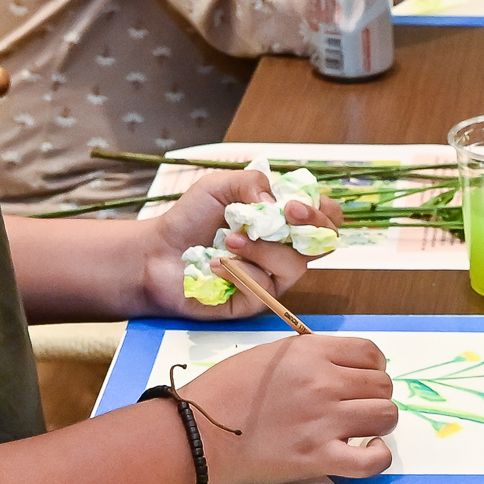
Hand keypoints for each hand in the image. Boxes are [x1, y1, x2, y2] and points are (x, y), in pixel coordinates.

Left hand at [134, 165, 315, 318]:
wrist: (158, 252)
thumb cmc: (190, 219)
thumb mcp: (219, 186)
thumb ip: (251, 182)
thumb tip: (278, 202)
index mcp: (283, 221)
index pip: (325, 217)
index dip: (321, 211)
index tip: (294, 205)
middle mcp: (285, 250)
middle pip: (324, 244)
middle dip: (310, 228)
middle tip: (284, 214)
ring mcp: (273, 278)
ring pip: (294, 266)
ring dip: (263, 249)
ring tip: (228, 241)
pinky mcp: (256, 301)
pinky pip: (265, 288)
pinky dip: (240, 272)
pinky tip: (217, 264)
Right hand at [177, 332, 399, 483]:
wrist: (197, 434)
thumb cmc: (225, 391)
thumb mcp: (270, 355)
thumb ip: (311, 355)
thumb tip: (345, 368)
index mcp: (311, 352)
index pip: (371, 353)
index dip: (372, 367)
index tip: (361, 379)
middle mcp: (324, 382)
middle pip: (383, 385)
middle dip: (374, 394)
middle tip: (354, 406)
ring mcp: (324, 421)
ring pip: (386, 416)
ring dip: (377, 422)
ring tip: (357, 427)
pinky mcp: (319, 458)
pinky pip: (373, 460)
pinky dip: (378, 456)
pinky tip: (366, 450)